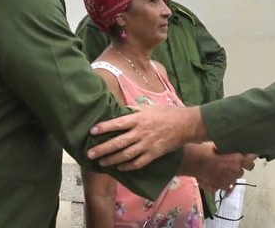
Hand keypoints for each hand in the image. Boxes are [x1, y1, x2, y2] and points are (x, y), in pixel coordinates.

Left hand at [88, 106, 204, 170]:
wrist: (185, 125)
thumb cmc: (166, 113)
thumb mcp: (149, 107)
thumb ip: (134, 109)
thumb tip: (120, 110)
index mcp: (139, 119)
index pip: (118, 123)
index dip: (104, 127)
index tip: (92, 131)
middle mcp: (141, 132)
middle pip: (118, 142)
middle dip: (103, 149)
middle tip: (90, 153)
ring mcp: (147, 145)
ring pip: (126, 155)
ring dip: (112, 160)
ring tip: (101, 162)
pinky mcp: (154, 154)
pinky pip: (138, 163)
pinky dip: (128, 166)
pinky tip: (119, 168)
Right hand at [190, 143, 256, 191]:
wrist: (193, 160)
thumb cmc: (205, 150)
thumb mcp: (221, 144)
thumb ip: (232, 148)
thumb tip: (237, 149)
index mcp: (238, 158)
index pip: (251, 163)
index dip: (248, 160)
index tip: (245, 159)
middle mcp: (236, 170)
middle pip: (242, 171)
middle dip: (236, 168)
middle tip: (228, 163)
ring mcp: (229, 179)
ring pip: (234, 178)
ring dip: (230, 175)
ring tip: (219, 170)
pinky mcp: (222, 186)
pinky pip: (227, 185)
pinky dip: (223, 182)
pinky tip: (215, 176)